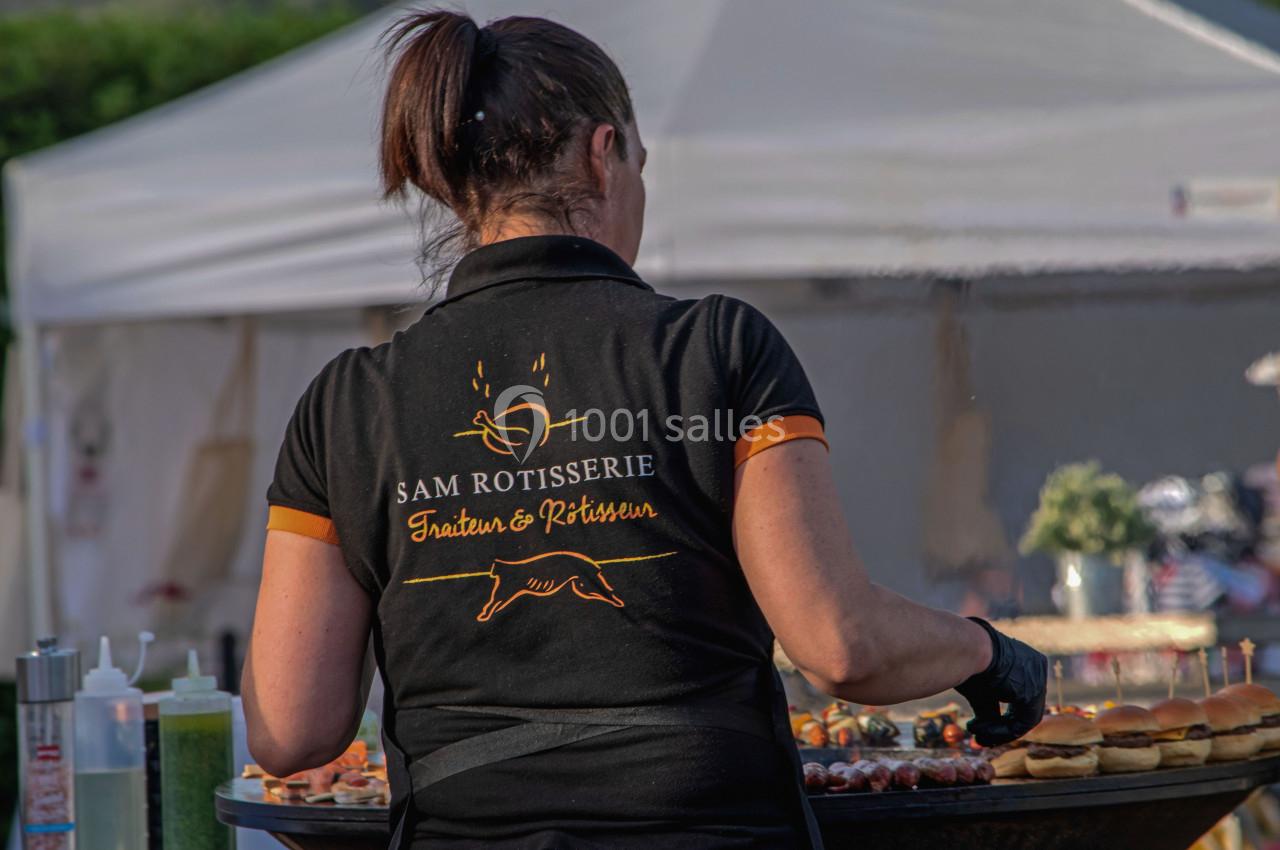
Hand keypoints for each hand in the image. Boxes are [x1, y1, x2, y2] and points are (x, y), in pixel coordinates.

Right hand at [955, 617, 1046, 746]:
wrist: (965, 647)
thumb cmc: (966, 661)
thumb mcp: (980, 688)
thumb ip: (988, 709)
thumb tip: (984, 730)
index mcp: (1026, 659)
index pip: (1020, 696)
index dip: (1001, 716)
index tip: (980, 725)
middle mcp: (1036, 667)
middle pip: (1023, 709)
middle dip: (1000, 728)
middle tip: (979, 737)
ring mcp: (1037, 679)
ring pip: (1022, 719)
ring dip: (996, 731)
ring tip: (972, 731)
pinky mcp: (1031, 693)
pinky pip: (1021, 723)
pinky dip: (999, 731)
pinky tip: (975, 728)